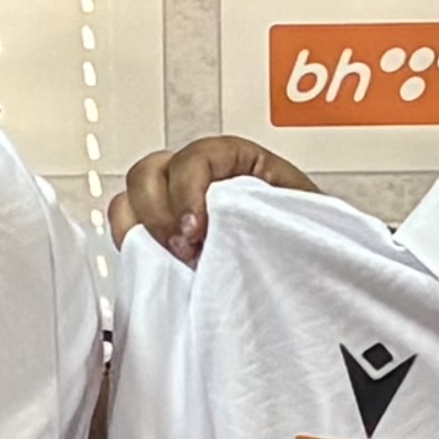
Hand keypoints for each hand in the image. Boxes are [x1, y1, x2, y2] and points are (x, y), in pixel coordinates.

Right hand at [114, 132, 315, 259]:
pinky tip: (160, 266)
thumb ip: (268, 211)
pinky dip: (133, 242)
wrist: (311, 282)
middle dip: (162, 212)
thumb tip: (236, 221)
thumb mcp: (301, 217)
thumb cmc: (309, 246)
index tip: (198, 229)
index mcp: (238, 162)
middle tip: (186, 250)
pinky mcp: (164, 237)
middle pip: (152, 170)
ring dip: (145, 227)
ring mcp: (176, 207)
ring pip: (133, 196)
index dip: (189, 189)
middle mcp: (201, 179)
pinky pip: (128, 228)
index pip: (197, 156)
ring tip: (175, 260)